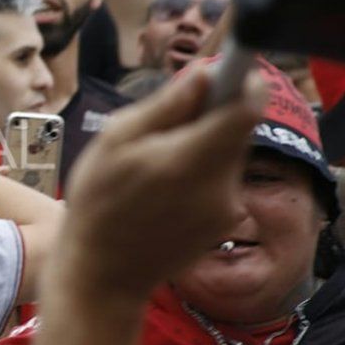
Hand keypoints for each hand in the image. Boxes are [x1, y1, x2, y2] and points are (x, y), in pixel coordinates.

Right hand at [59, 66, 266, 298]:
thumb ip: (165, 107)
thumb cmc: (98, 202)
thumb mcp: (115, 141)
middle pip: (237, 128)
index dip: (243, 81)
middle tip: (164, 125)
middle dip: (210, 115)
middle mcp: (220, 185)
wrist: (104, 274)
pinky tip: (163, 189)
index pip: (246, 107)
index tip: (225, 70)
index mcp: (190, 160)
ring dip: (203, 145)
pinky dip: (200, 172)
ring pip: (229, 153)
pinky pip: (222, 179)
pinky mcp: (224, 222)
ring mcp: (226, 208)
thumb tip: (204, 74)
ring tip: (155, 163)